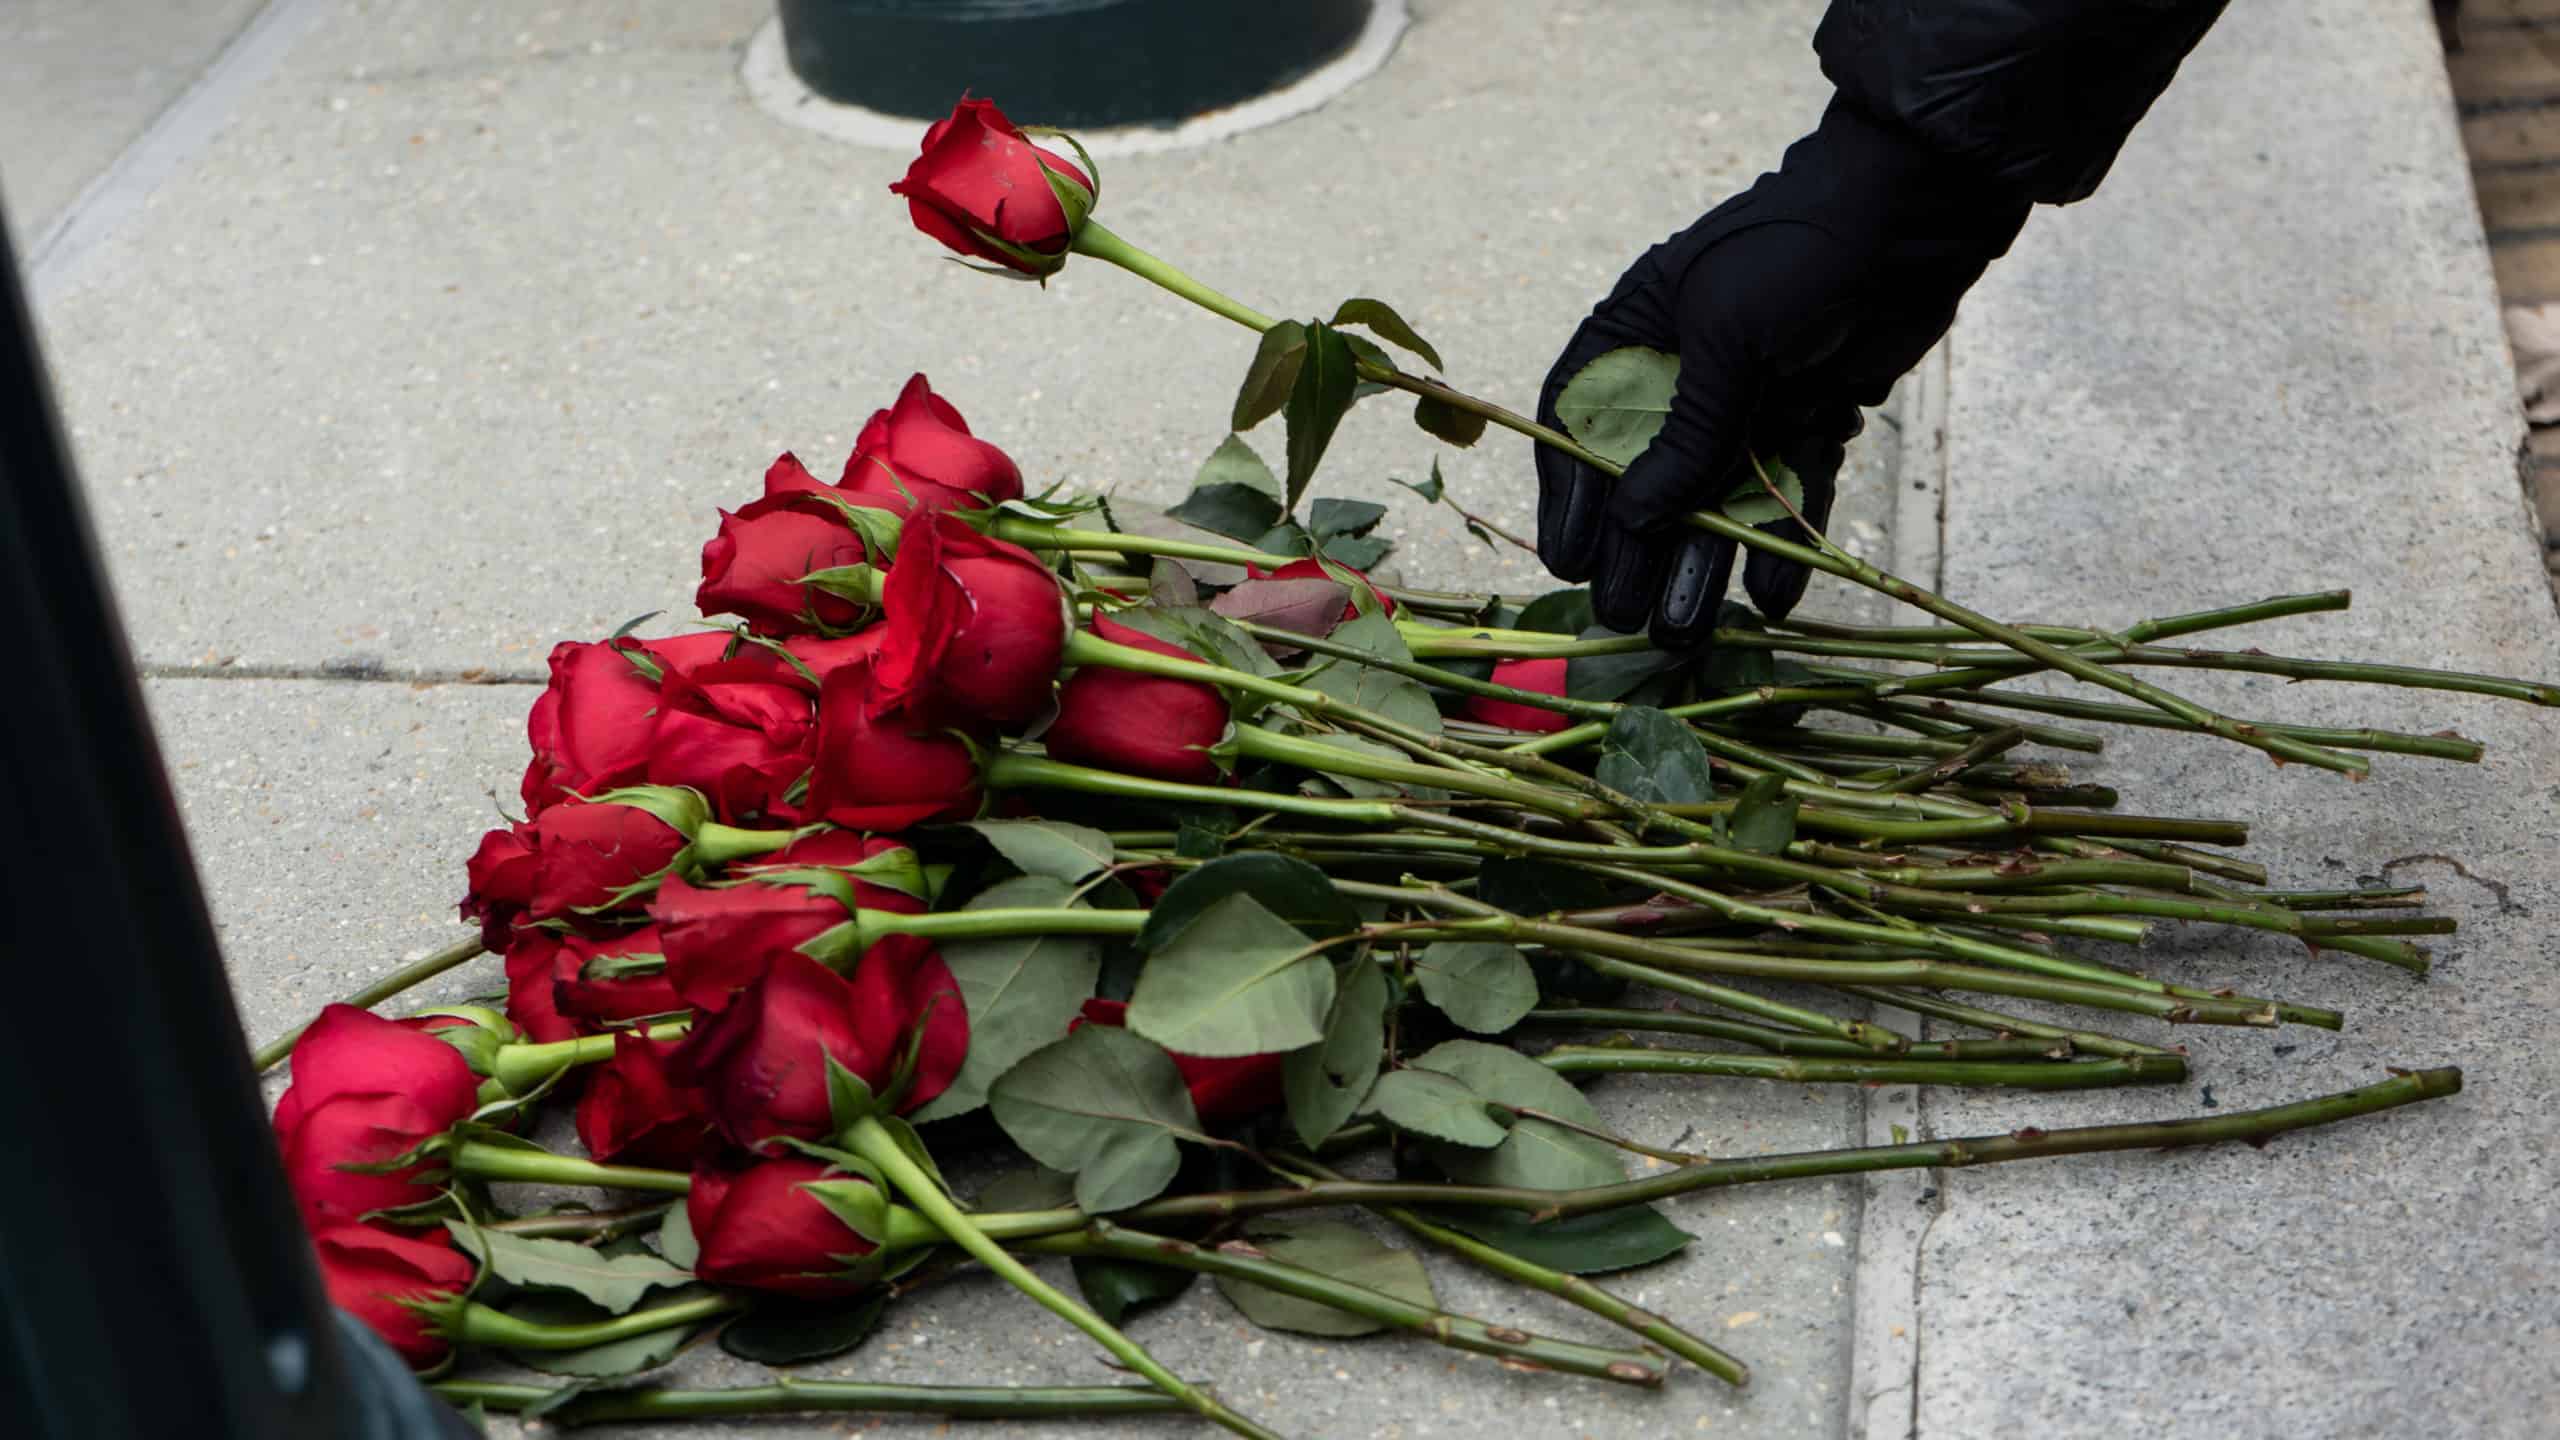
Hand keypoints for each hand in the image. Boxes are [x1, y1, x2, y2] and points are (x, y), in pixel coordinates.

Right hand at [1535, 101, 2031, 646]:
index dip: (1570, 497)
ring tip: (1689, 634)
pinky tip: (1774, 601)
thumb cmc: (1794, 252)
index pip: (1577, 426)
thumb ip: (1684, 433)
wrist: (1913, 214)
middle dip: (1639, 552)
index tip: (1572, 561)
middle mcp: (1679, 373)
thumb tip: (1633, 520)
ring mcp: (1745, 400)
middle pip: (1644, 479)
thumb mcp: (1725, 338)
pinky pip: (1784, 495)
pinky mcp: (1806, 418)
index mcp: (1634, 334)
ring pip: (1714, 499)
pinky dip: (1780, 546)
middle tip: (1627, 617)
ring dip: (1703, 565)